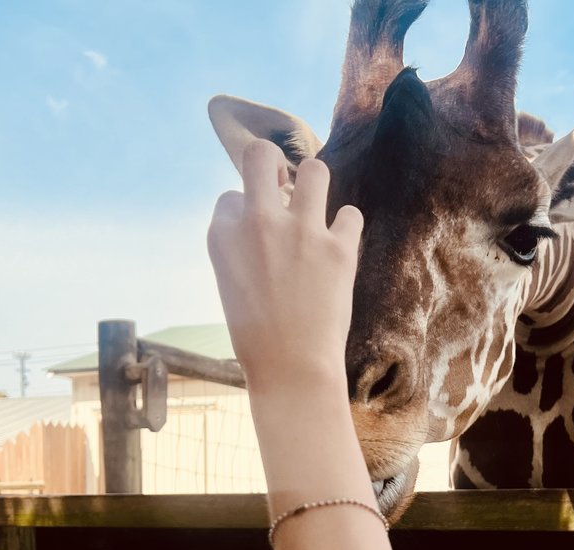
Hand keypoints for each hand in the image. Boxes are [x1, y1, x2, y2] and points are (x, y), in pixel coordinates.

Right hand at [207, 139, 363, 396]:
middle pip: (262, 155)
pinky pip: (351, 214)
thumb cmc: (258, 337)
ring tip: (315, 212)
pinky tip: (339, 247)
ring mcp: (300, 231)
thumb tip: (261, 214)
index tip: (256, 238)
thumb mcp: (230, 285)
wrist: (292, 370)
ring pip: (315, 170)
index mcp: (222, 234)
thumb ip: (241, 246)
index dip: (246, 212)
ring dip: (315, 186)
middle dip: (273, 164)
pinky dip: (347, 229)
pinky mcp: (339, 249)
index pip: (232, 195)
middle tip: (283, 189)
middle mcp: (258, 222)